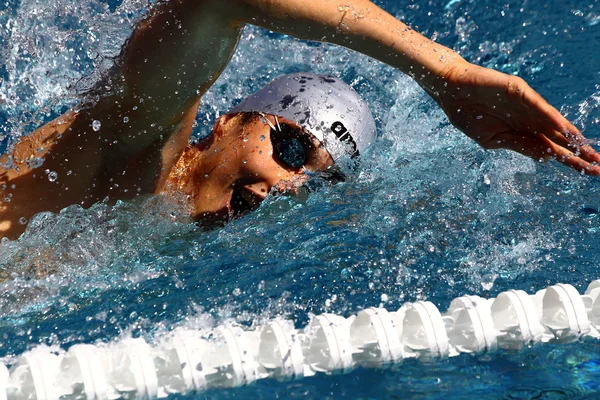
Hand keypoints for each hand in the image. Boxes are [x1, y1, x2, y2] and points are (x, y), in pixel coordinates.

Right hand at [430, 62, 599, 174]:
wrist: (451, 90)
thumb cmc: (467, 115)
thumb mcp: (492, 139)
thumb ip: (518, 145)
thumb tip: (545, 156)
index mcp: (522, 133)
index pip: (552, 149)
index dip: (571, 160)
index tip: (590, 173)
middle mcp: (530, 120)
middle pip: (560, 139)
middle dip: (579, 153)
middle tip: (599, 166)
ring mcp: (526, 105)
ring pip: (555, 124)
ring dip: (573, 139)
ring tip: (589, 153)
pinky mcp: (519, 92)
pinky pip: (540, 108)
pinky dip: (554, 119)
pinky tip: (567, 131)